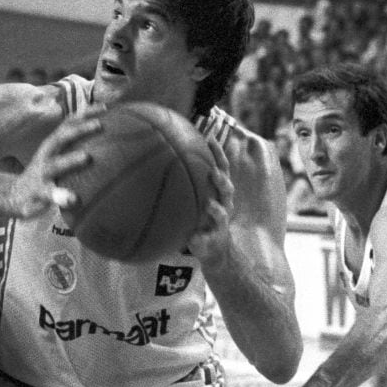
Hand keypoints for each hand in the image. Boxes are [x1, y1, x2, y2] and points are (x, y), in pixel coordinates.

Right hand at [8, 116, 98, 217]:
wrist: (16, 196)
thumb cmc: (45, 173)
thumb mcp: (57, 155)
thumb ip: (74, 145)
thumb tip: (103, 132)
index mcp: (53, 144)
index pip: (69, 124)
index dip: (86, 114)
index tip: (106, 107)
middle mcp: (46, 155)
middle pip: (61, 138)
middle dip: (80, 130)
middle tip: (100, 125)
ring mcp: (42, 174)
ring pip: (55, 165)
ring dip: (71, 159)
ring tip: (87, 157)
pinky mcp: (38, 193)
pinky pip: (50, 195)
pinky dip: (61, 196)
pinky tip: (74, 200)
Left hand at [187, 137, 233, 259]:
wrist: (214, 249)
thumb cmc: (201, 218)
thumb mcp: (193, 198)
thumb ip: (184, 182)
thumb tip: (159, 156)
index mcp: (219, 192)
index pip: (221, 168)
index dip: (218, 154)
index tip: (209, 138)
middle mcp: (224, 205)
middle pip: (227, 188)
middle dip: (222, 179)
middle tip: (213, 171)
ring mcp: (221, 224)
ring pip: (223, 214)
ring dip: (217, 210)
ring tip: (210, 206)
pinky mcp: (214, 241)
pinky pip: (208, 239)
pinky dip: (201, 239)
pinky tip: (193, 239)